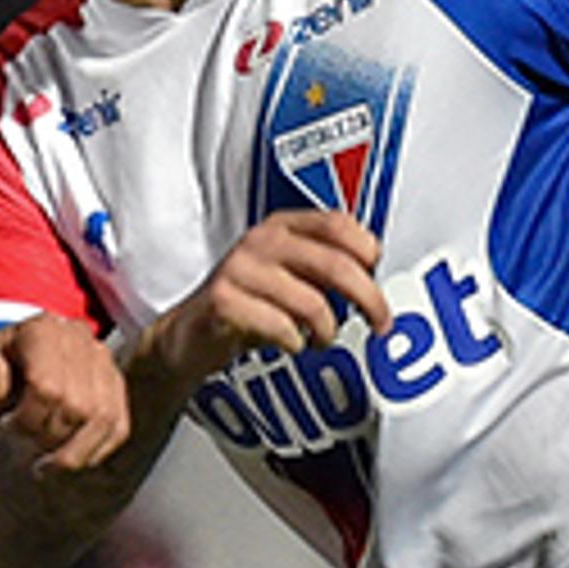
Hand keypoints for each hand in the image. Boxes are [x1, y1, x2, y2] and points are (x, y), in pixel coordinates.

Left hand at [0, 313, 131, 471]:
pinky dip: (93, 452)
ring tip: (44, 459)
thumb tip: (0, 395)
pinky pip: (117, 428)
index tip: (5, 427)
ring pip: (103, 420)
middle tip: (23, 442)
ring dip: (71, 452)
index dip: (26, 421)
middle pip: (78, 406)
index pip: (47, 387)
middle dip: (46, 437)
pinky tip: (66, 457)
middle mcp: (78, 337)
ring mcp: (102, 360)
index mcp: (40, 330)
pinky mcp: (115, 385)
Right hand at [134, 210, 391, 384]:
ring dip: (328, 330)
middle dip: (368, 298)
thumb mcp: (287, 276)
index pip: (338, 223)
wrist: (187, 336)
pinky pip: (280, 326)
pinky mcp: (223, 302)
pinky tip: (291, 344)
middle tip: (381, 322)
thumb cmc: (246, 306)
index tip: (377, 276)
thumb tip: (374, 281)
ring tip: (322, 339)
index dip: (367, 250)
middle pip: (335, 264)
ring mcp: (239, 270)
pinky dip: (295, 342)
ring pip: (312, 302)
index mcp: (280, 226)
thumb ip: (323, 268)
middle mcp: (260, 242)